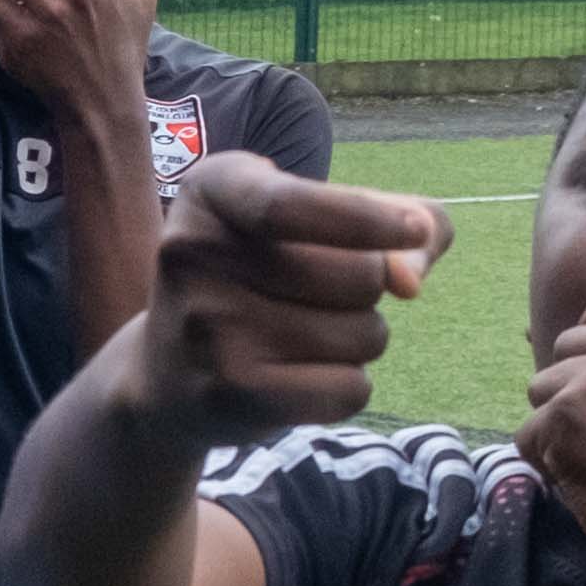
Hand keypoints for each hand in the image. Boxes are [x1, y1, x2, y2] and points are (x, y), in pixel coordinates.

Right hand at [127, 153, 448, 448]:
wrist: (170, 374)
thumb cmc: (262, 279)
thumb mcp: (313, 222)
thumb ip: (392, 219)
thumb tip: (409, 280)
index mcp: (211, 191)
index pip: (290, 205)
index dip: (363, 218)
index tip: (414, 229)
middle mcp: (195, 253)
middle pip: (361, 276)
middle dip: (370, 291)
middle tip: (318, 297)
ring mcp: (207, 328)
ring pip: (365, 335)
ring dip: (360, 340)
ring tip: (301, 339)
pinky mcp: (228, 394)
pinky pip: (349, 390)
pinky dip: (347, 388)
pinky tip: (299, 380)